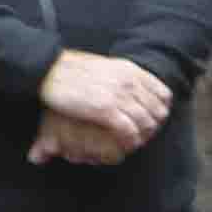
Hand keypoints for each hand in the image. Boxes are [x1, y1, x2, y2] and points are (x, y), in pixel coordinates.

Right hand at [30, 48, 171, 163]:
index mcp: (130, 70)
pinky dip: (131, 141)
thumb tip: (131, 86)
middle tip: (145, 135)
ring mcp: (118, 96)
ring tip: (136, 142)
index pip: (163, 94)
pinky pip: (130, 132)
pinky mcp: (105, 110)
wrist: (48, 69)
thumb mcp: (104, 66)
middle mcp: (129, 82)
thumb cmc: (70, 69)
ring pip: (147, 124)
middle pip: (158, 111)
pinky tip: (125, 145)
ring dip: (144, 136)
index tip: (154, 119)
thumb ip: (121, 76)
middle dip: (155, 126)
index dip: (161, 109)